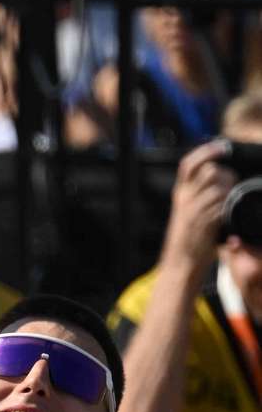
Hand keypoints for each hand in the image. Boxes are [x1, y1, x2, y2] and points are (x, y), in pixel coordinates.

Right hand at [159, 141, 235, 286]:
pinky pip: (220, 206)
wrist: (180, 264)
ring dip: (229, 192)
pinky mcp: (203, 224)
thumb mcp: (189, 213)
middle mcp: (185, 200)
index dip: (206, 151)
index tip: (222, 146)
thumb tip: (220, 180)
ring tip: (229, 203)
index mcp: (180, 194)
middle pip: (208, 171)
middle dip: (225, 174)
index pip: (189, 164)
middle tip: (230, 185)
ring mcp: (193, 211)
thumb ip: (200, 196)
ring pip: (217, 188)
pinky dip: (228, 207)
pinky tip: (227, 215)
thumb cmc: (188, 240)